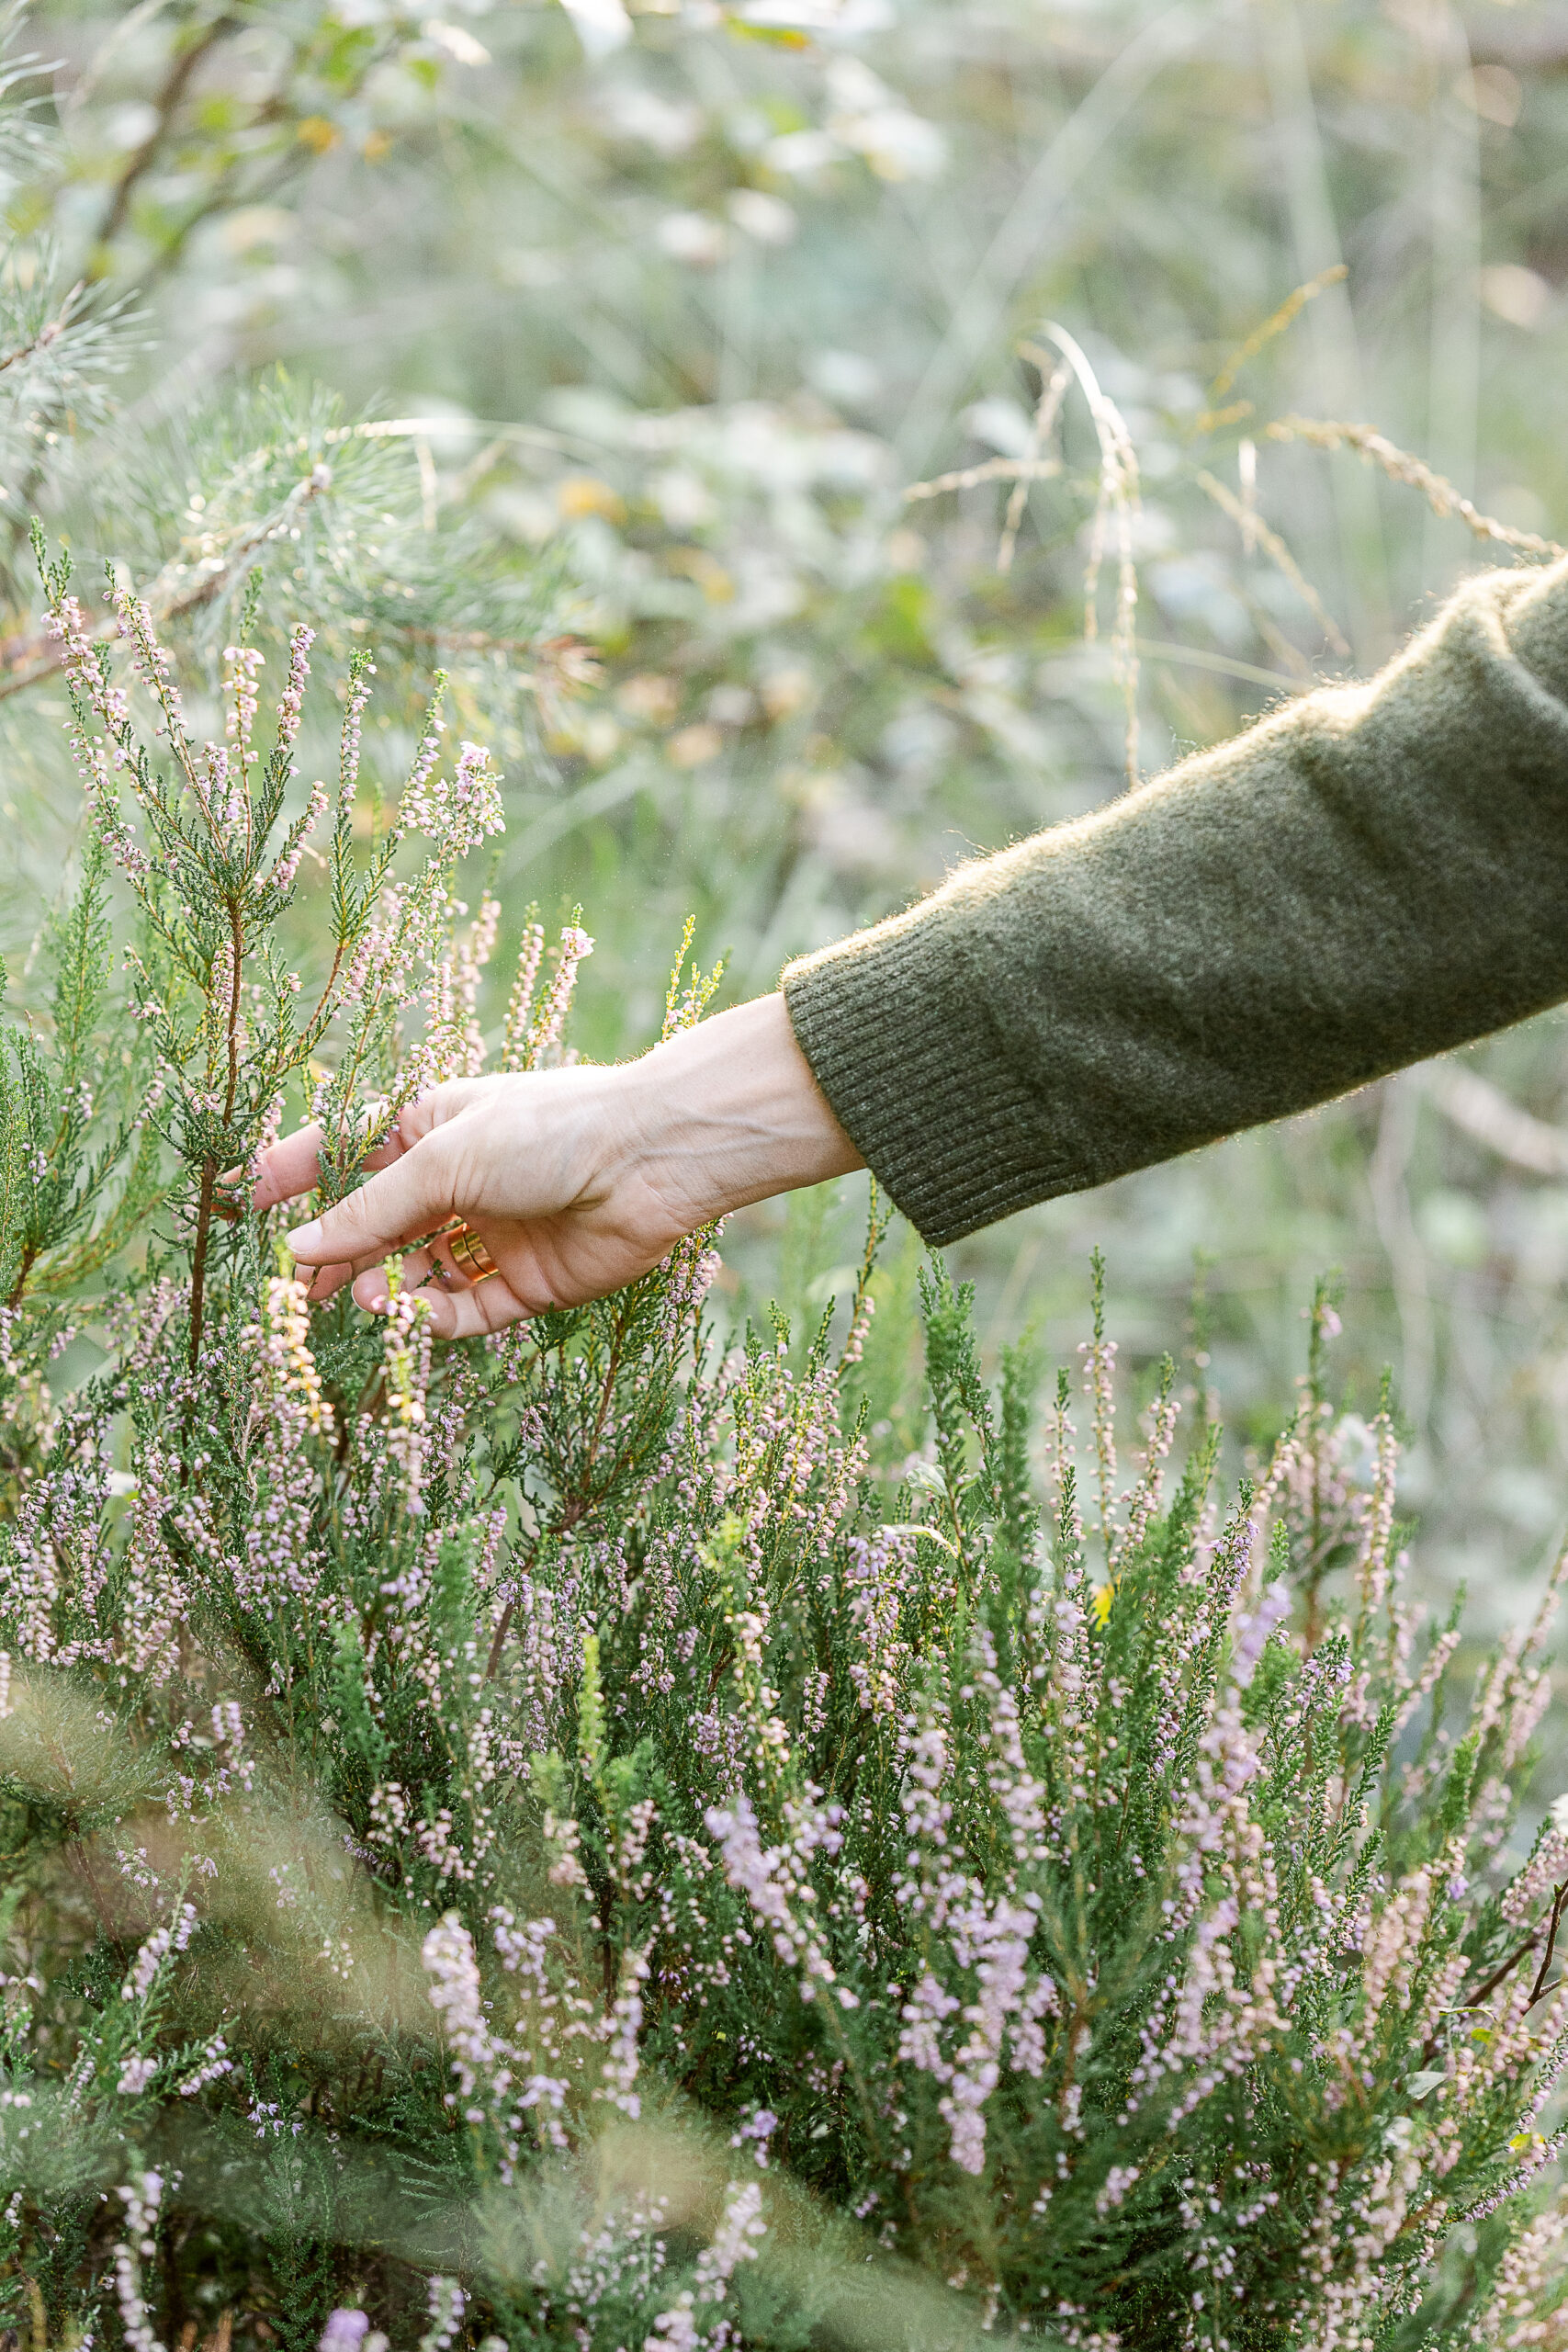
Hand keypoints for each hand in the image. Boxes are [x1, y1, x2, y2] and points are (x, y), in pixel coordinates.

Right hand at [256, 994, 863, 1337]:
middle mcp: (456, 1183)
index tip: (240, 1203)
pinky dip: (431, 1319)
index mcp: (430, 1128)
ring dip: (384, 1290)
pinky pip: (461, 1311)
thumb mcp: (446, 1160)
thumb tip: (301, 1248)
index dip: (293, 1179)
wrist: (654, 1161)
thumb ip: (372, 1210)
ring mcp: (489, 1236)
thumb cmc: (550, 1129)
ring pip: (413, 1276)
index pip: (343, 1155)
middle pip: (375, 1228)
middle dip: (335, 1257)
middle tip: (295, 1293)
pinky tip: (410, 1314)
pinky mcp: (523, 1285)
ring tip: (368, 1298)